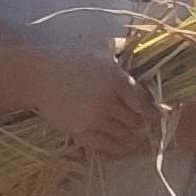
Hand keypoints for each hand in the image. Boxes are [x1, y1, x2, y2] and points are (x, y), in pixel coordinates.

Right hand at [17, 47, 162, 162]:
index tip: (156, 114)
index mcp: (115, 79)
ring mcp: (95, 119)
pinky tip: (121, 146)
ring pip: (124, 135)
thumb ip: (123, 50)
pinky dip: (117, 148)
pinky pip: (107, 146)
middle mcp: (108, 101)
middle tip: (143, 123)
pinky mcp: (82, 133)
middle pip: (135, 120)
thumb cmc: (69, 59)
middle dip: (141, 123)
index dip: (152, 111)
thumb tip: (145, 47)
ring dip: (130, 135)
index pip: (143, 102)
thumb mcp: (99, 49)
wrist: (38, 76)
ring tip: (133, 134)